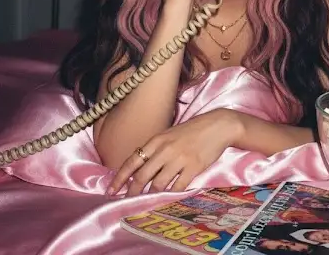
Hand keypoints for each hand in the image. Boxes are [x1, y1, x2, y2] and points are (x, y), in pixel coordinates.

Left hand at [106, 109, 239, 196]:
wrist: (217, 125)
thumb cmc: (192, 130)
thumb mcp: (170, 134)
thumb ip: (156, 148)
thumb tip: (140, 167)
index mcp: (157, 139)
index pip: (133, 160)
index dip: (120, 177)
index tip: (111, 190)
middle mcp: (165, 149)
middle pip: (142, 175)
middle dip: (132, 191)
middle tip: (126, 202)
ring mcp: (179, 158)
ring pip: (158, 183)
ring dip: (150, 195)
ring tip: (146, 203)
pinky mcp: (193, 167)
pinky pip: (178, 186)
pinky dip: (171, 195)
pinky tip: (167, 200)